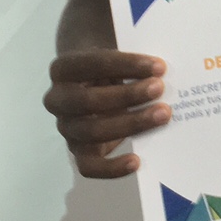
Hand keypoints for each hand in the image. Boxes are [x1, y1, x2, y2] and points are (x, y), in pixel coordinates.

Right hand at [43, 50, 168, 177]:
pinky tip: (137, 161)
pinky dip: (111, 168)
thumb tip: (161, 68)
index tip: (159, 66)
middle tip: (160, 88)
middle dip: (127, 95)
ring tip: (162, 115)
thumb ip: (131, 56)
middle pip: (88, 100)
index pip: (92, 64)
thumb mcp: (115, 52)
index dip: (126, 64)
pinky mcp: (78, 151)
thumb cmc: (109, 66)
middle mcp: (57, 100)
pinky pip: (88, 166)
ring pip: (92, 132)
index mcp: (63, 69)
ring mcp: (66, 127)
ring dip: (130, 124)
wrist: (95, 84)